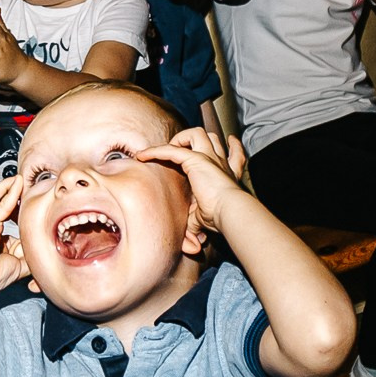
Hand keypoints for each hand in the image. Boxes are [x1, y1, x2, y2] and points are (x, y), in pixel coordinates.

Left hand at [137, 127, 251, 237]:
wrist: (230, 212)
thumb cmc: (222, 217)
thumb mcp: (206, 219)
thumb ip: (196, 224)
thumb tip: (192, 243)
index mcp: (226, 174)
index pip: (232, 155)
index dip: (232, 146)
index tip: (231, 141)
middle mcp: (220, 163)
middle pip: (212, 137)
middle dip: (195, 139)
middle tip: (182, 149)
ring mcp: (209, 158)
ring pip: (196, 133)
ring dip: (180, 138)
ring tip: (167, 149)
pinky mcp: (196, 159)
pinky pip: (171, 149)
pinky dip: (155, 151)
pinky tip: (143, 156)